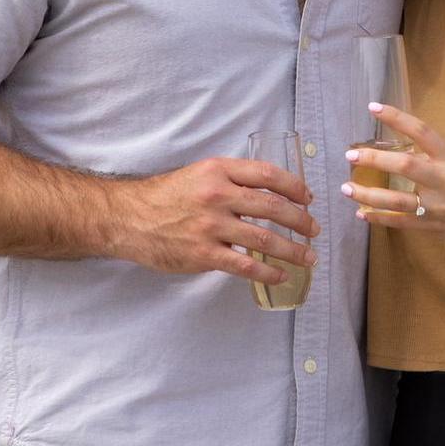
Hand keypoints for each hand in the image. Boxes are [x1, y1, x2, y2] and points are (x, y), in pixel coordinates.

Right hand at [116, 157, 318, 284]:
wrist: (130, 218)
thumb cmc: (167, 195)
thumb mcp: (200, 174)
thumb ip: (232, 179)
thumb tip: (269, 191)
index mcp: (219, 171)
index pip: (268, 175)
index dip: (294, 186)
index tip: (308, 198)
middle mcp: (218, 196)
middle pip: (272, 206)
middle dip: (300, 219)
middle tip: (315, 229)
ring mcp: (211, 227)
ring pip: (264, 238)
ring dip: (292, 249)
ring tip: (308, 256)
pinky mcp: (203, 255)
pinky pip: (244, 265)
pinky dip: (267, 271)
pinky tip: (280, 275)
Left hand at [342, 103, 444, 250]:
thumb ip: (435, 155)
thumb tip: (401, 147)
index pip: (421, 131)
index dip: (395, 117)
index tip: (373, 107)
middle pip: (405, 165)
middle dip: (374, 158)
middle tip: (351, 154)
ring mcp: (439, 207)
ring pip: (397, 200)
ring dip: (368, 193)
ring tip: (347, 187)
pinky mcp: (434, 228)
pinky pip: (401, 223)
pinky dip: (379, 218)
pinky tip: (362, 213)